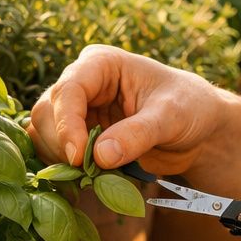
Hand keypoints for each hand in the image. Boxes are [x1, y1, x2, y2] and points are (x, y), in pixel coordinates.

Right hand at [29, 45, 229, 174]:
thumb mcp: (171, 117)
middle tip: (88, 171)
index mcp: (101, 64)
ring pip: (42, 134)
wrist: (198, 129)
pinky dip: (64, 169)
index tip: (78, 157)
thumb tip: (100, 155)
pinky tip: (89, 177)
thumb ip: (138, 134)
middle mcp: (82, 82)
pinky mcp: (77, 135)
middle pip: (46, 112)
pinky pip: (53, 152)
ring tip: (94, 174)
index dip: (66, 124)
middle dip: (62, 145)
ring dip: (60, 159)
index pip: (68, 90)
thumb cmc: (190, 108)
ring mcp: (76, 110)